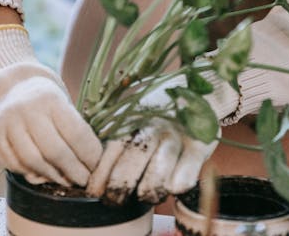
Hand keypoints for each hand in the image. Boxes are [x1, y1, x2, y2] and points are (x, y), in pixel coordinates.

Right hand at [0, 25, 102, 186]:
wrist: (8, 84)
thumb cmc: (44, 98)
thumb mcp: (61, 101)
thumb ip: (73, 127)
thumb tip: (92, 161)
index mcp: (51, 98)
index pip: (76, 133)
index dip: (89, 155)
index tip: (97, 167)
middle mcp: (28, 109)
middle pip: (55, 151)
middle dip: (74, 171)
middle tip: (83, 180)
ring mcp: (8, 123)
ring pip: (34, 162)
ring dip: (53, 176)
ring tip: (65, 180)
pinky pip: (15, 164)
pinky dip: (31, 173)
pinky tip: (43, 174)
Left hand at [87, 74, 238, 203]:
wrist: (197, 88)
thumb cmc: (157, 110)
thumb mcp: (132, 114)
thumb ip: (114, 135)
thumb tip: (90, 164)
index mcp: (133, 119)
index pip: (110, 150)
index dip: (100, 176)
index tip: (95, 192)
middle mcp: (152, 127)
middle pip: (131, 164)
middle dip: (119, 189)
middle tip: (114, 200)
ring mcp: (176, 137)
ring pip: (158, 174)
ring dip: (149, 191)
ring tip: (145, 196)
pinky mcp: (199, 146)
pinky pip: (187, 173)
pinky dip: (179, 182)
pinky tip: (173, 187)